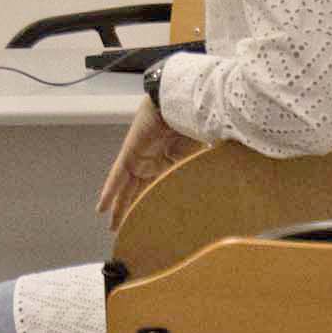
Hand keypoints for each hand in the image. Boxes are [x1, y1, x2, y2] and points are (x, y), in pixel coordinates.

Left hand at [95, 97, 200, 231]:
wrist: (184, 102)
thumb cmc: (198, 123)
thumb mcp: (204, 156)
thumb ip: (207, 172)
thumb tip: (230, 191)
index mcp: (174, 162)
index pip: (161, 189)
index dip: (157, 205)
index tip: (157, 222)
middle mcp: (155, 161)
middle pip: (140, 192)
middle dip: (134, 211)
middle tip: (129, 230)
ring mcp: (140, 158)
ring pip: (127, 188)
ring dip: (120, 207)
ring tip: (114, 227)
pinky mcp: (129, 154)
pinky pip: (117, 177)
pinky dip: (109, 192)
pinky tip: (101, 209)